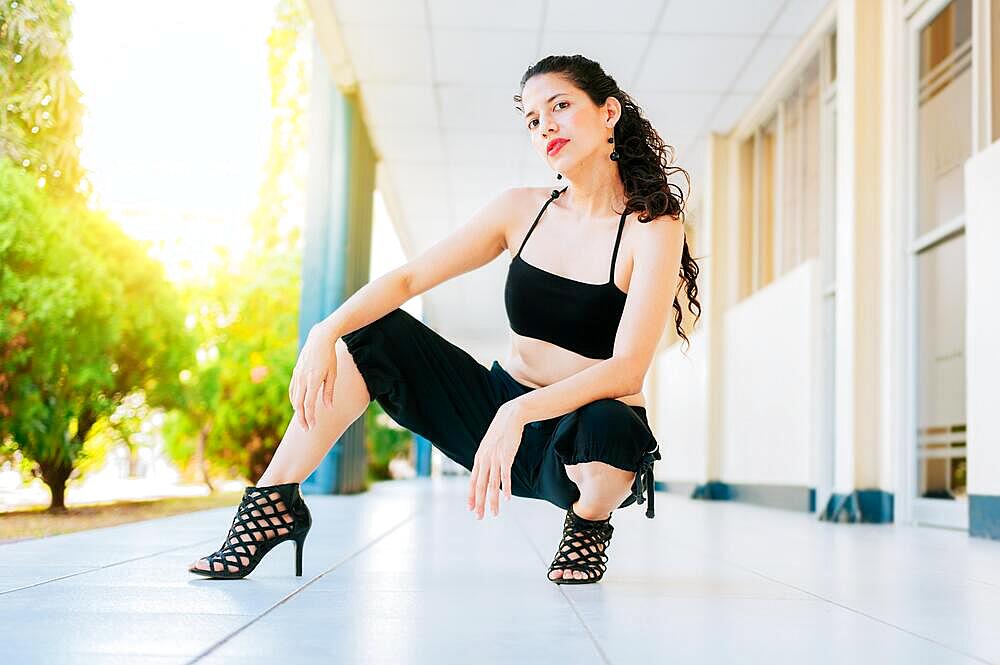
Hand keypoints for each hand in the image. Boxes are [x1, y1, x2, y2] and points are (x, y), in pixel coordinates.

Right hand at [288, 322, 337, 430]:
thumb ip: (329, 392)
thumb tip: (328, 407)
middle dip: (302, 418)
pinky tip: (297, 405)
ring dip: (297, 410)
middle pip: (299, 404)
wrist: (319, 339)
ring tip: (303, 420)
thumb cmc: (329, 357)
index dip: (310, 417)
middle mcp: (303, 379)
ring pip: (294, 398)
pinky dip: (294, 400)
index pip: (309, 404)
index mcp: (313, 380)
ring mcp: (297, 375)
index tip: (313, 426)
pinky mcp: (295, 372)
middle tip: (306, 429)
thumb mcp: (333, 374)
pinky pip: (292, 390)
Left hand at [467, 401, 525, 518]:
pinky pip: (505, 475)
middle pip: (480, 486)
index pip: (473, 481)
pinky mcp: (506, 456)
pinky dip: (506, 488)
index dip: (471, 496)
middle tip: (479, 517)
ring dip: (493, 501)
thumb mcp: (489, 446)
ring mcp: (495, 458)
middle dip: (479, 503)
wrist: (509, 416)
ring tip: (494, 513)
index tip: (470, 508)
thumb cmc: (500, 432)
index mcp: (479, 458)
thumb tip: (486, 469)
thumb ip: (486, 458)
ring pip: (492, 484)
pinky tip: (507, 498)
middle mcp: (484, 460)